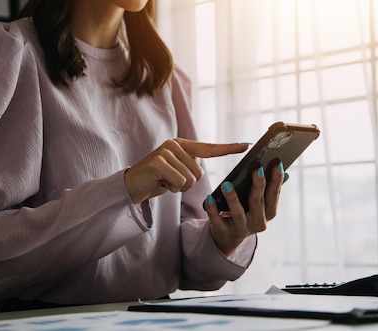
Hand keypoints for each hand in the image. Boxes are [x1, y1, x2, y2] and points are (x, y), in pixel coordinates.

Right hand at [124, 138, 248, 203]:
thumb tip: (203, 170)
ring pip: (190, 179)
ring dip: (178, 187)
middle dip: (187, 184)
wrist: (131, 187)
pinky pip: (179, 182)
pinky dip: (171, 189)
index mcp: (182, 145)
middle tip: (170, 181)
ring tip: (164, 182)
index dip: (228, 148)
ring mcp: (165, 151)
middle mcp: (174, 145)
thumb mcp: (177, 173)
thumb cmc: (157, 181)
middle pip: (199, 172)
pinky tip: (160, 184)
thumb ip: (190, 167)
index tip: (246, 146)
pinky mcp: (158, 162)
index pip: (209, 148)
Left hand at [205, 162, 286, 254]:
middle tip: (257, 169)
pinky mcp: (224, 232)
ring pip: (238, 213)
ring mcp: (241, 229)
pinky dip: (213, 209)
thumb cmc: (246, 212)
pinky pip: (217, 220)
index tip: (277, 164)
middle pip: (258, 203)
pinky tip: (209, 198)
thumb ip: (270, 188)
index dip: (276, 181)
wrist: (228, 235)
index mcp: (269, 213)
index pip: (274, 196)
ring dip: (232, 198)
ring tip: (227, 184)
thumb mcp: (259, 203)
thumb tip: (282, 170)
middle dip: (258, 186)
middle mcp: (258, 223)